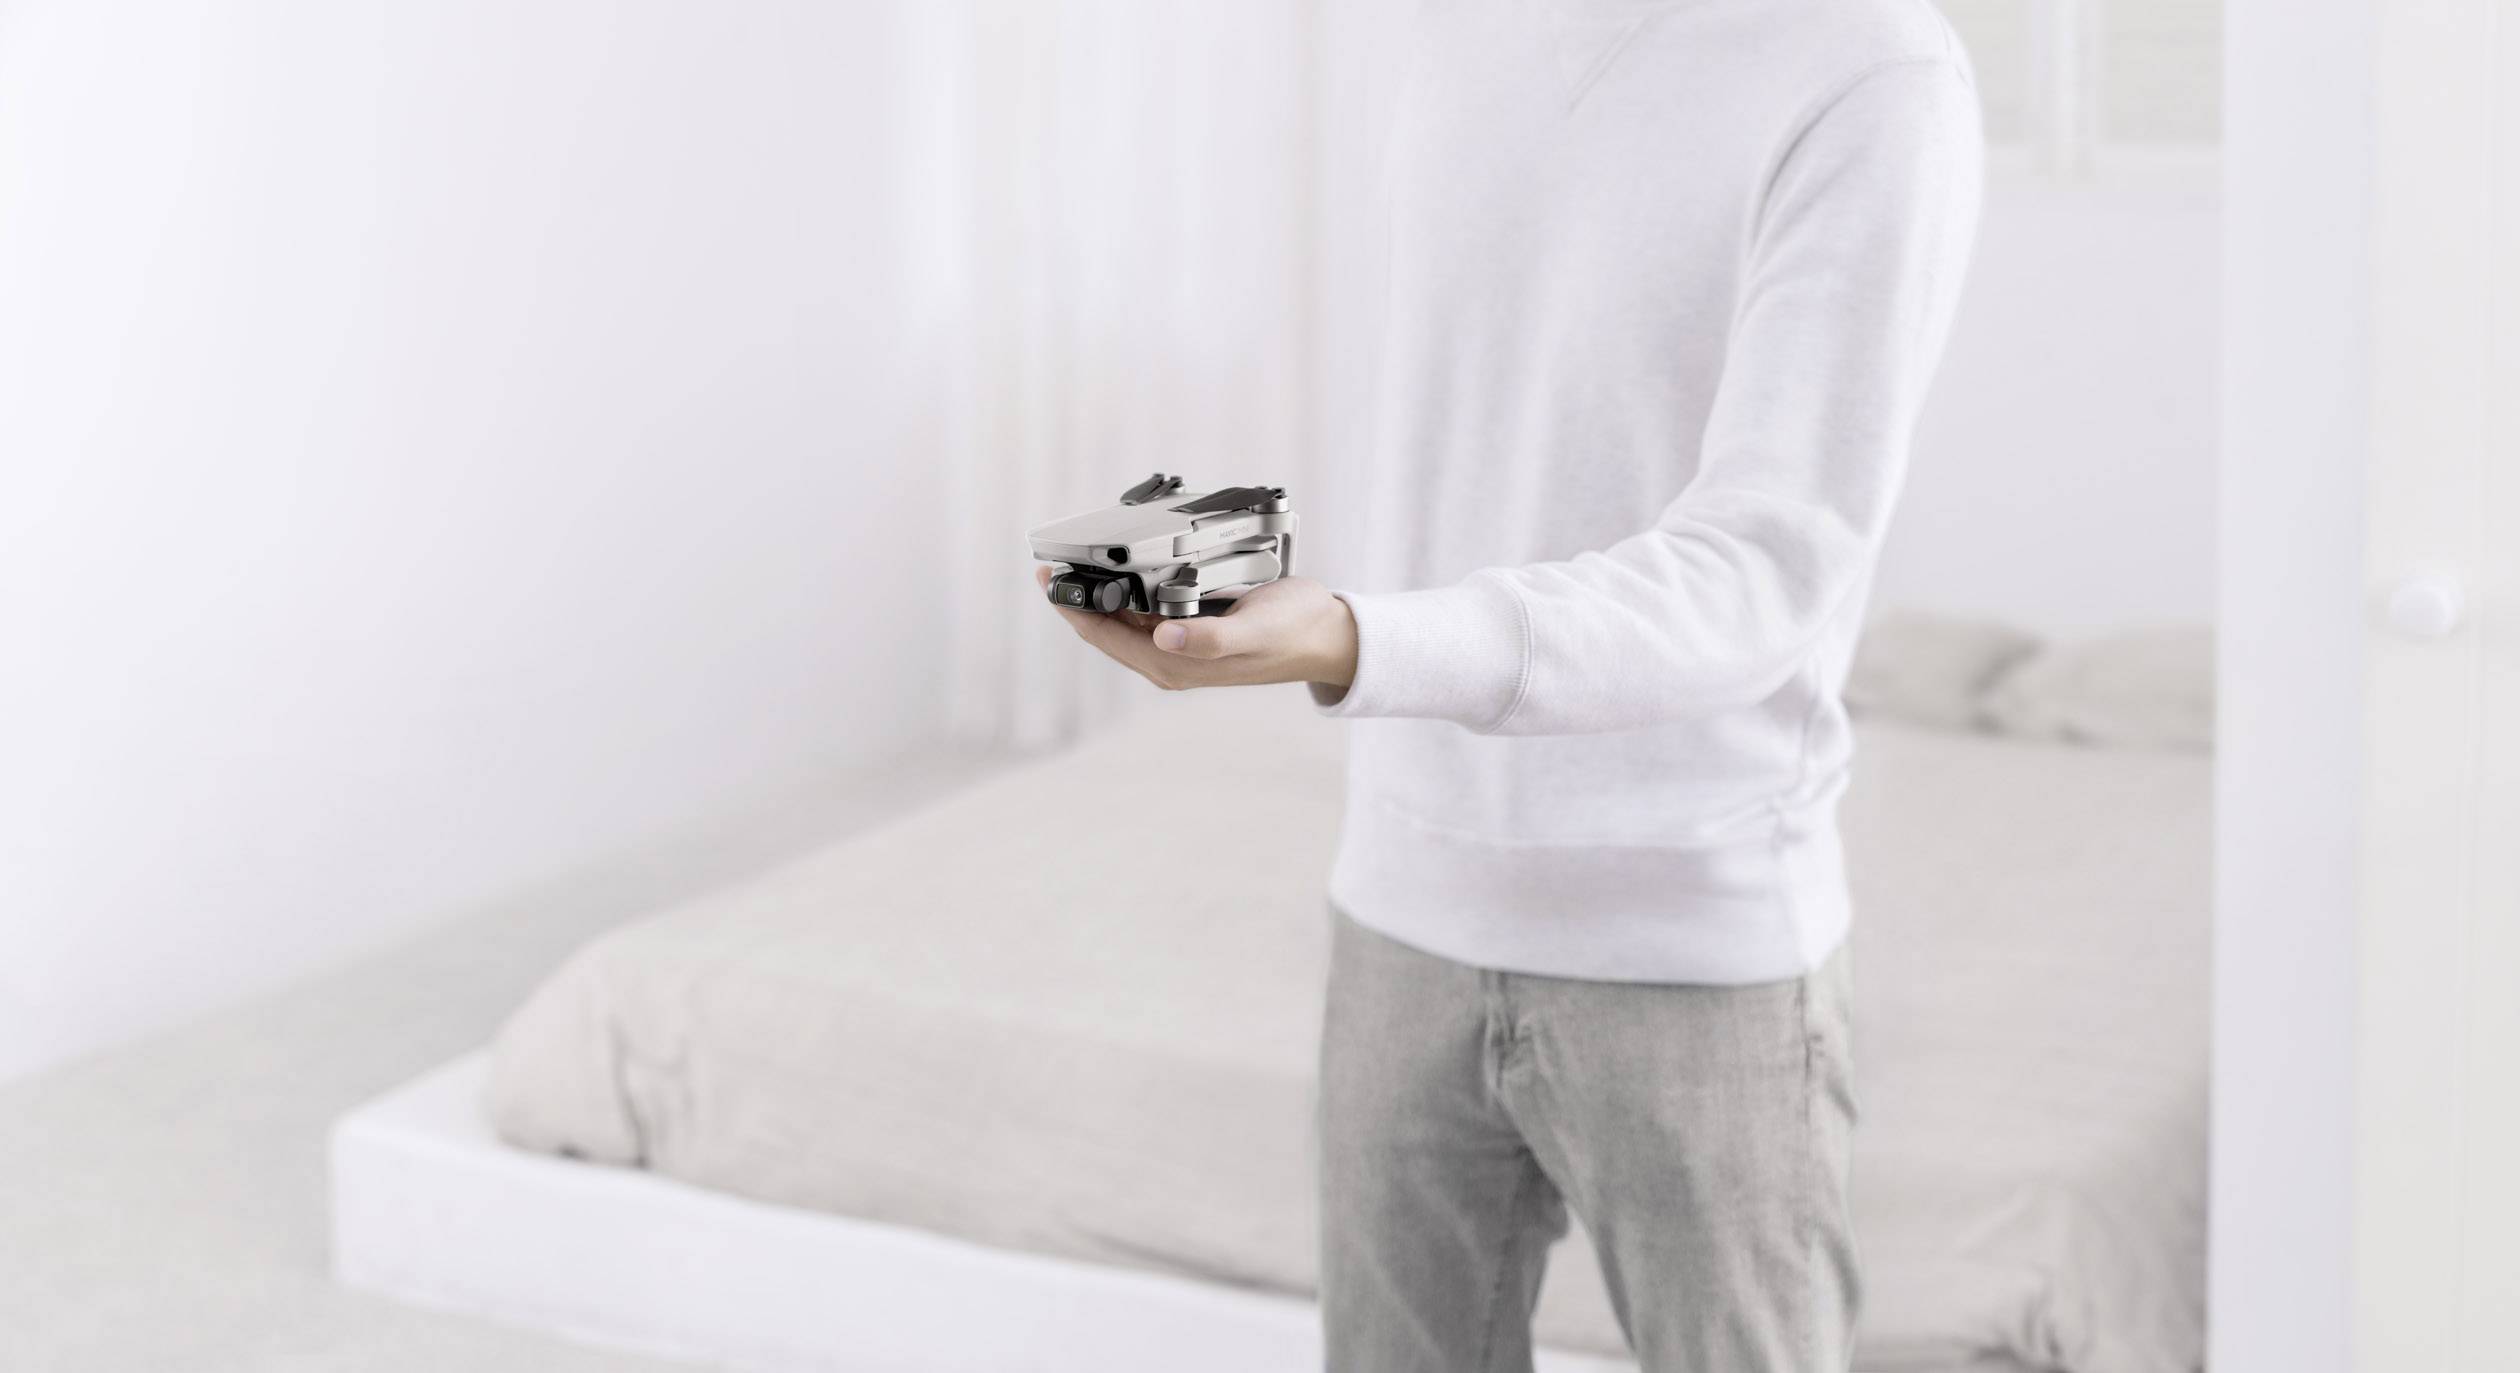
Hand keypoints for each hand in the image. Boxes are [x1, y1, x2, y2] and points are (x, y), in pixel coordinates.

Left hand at [1036, 566, 1357, 691]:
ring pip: (1124, 618)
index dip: (1072, 608)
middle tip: (1053, 561)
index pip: (1103, 636)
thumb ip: (1208, 638)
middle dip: (1079, 596)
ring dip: (1102, 591)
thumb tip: (1162, 637)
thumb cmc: (1292, 632)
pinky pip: (1147, 609)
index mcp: (1174, 664)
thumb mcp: (1252, 630)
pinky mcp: (1192, 629)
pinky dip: (1130, 587)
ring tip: (1079, 558)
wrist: (1326, 635)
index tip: (1048, 577)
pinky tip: (1126, 566)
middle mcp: (1170, 658)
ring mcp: (1180, 645)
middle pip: (1106, 628)